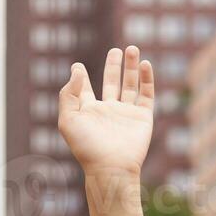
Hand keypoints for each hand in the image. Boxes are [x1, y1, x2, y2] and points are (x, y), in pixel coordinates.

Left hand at [59, 45, 154, 178]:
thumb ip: (69, 94)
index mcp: (88, 111)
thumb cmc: (86, 147)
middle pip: (111, 82)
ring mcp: (126, 113)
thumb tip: (78, 70)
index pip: (84, 90)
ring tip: (132, 48)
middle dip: (113, 66)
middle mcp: (107, 111)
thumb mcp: (68, 119)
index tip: (77, 66)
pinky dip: (147, 79)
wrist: (111, 166)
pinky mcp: (142, 117)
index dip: (80, 78)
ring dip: (131, 67)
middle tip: (115, 50)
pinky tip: (145, 64)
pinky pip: (146, 94)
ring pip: (130, 85)